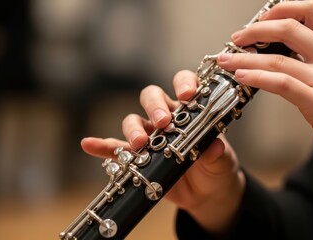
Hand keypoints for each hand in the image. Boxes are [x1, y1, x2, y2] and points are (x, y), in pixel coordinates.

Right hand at [81, 70, 245, 234]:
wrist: (207, 194)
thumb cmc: (217, 168)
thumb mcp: (222, 161)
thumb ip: (217, 153)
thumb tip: (213, 146)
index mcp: (191, 110)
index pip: (184, 84)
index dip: (184, 83)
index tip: (186, 94)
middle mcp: (168, 118)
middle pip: (152, 98)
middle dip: (155, 106)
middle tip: (163, 122)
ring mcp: (151, 136)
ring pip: (133, 121)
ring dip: (133, 129)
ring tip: (139, 144)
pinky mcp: (138, 157)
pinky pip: (116, 148)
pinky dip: (102, 146)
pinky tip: (90, 145)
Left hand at [216, 0, 312, 205]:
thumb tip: (288, 60)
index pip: (310, 11)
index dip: (281, 9)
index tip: (261, 19)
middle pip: (288, 27)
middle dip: (255, 29)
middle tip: (236, 38)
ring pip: (276, 58)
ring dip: (243, 57)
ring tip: (226, 60)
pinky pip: (281, 83)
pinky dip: (256, 77)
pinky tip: (241, 77)